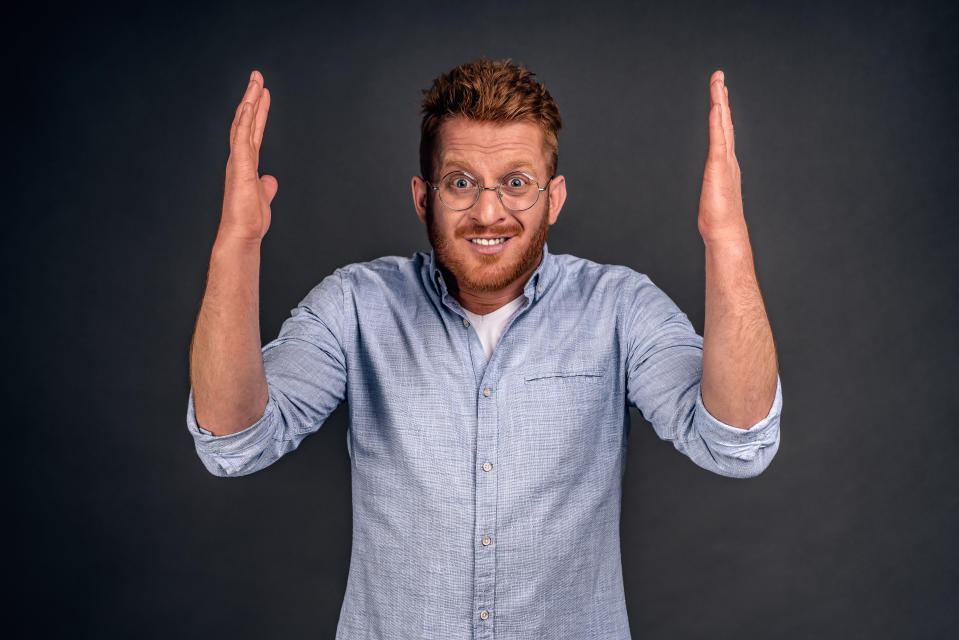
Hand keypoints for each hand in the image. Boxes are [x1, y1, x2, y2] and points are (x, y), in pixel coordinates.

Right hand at [217, 70, 276, 243]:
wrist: (242, 235)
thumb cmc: (249, 220)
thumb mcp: (263, 198)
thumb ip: (266, 186)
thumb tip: (270, 179)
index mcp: (246, 164)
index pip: (252, 132)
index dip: (257, 112)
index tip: (262, 94)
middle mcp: (240, 158)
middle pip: (246, 122)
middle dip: (252, 98)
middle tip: (257, 77)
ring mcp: (238, 160)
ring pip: (243, 124)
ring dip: (250, 101)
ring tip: (256, 81)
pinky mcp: (240, 166)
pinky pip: (242, 137)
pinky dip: (244, 119)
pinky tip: (248, 104)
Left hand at [697, 70, 747, 245]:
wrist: (726, 233)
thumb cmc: (719, 219)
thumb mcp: (712, 193)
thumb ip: (712, 183)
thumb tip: (711, 182)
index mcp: (725, 162)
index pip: (722, 130)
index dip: (721, 109)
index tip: (719, 91)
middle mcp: (728, 158)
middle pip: (724, 122)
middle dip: (721, 97)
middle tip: (719, 76)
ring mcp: (725, 162)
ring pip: (722, 126)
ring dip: (720, 103)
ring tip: (718, 83)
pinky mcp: (720, 169)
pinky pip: (719, 141)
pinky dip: (718, 124)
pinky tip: (716, 109)